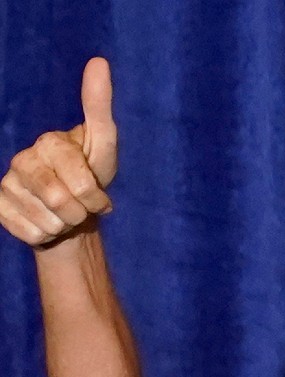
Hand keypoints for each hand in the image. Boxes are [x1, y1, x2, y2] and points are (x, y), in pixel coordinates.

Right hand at [1, 57, 117, 247]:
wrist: (72, 214)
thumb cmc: (91, 176)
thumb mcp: (104, 144)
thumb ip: (99, 106)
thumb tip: (98, 61)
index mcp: (49, 143)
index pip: (79, 180)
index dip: (95, 197)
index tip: (100, 198)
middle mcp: (22, 159)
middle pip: (61, 200)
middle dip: (82, 213)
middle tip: (83, 208)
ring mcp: (7, 184)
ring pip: (47, 220)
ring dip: (65, 226)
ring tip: (66, 215)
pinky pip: (30, 233)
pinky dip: (46, 236)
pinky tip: (46, 224)